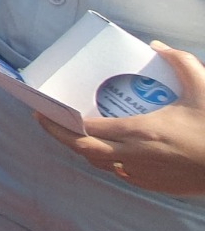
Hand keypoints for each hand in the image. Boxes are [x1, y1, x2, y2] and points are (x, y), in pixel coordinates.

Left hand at [36, 43, 204, 194]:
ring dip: (82, 147)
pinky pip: (119, 172)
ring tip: (71, 131)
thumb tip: (156, 45)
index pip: (86, 129)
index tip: (42, 110)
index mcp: (140, 131)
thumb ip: (179, 61)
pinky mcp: (153, 185)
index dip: (59, 121)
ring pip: (99, 163)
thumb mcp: (203, 88)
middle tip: (45, 120)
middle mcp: (134, 155)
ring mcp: (142, 174)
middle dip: (59, 135)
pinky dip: (105, 159)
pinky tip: (107, 147)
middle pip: (83, 149)